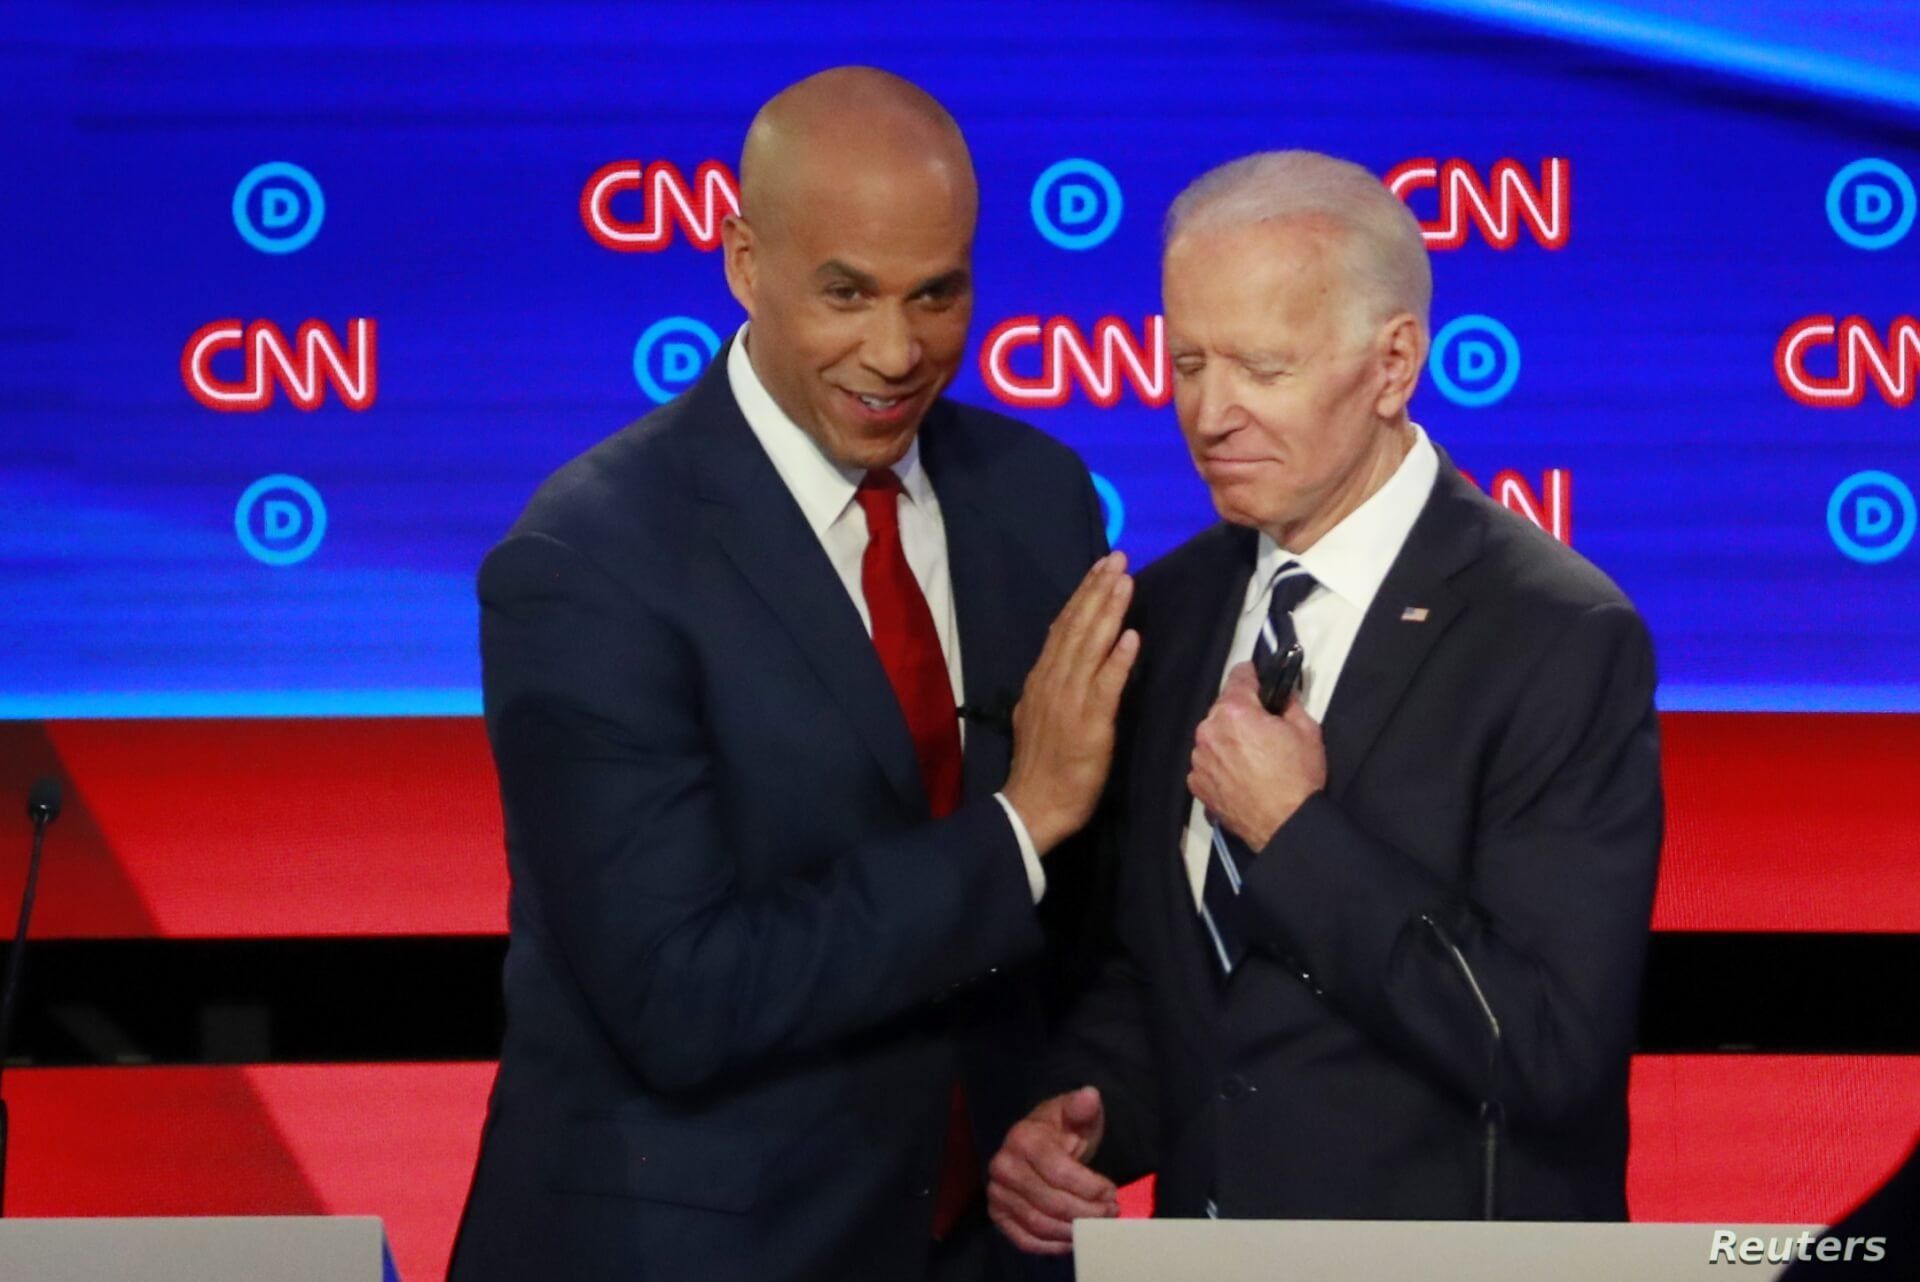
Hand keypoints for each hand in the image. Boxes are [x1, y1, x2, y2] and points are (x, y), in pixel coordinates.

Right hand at [987, 1086, 1117, 1254]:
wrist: (1039, 1143)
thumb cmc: (1063, 1129)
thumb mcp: (1076, 1114)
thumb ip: (1082, 1107)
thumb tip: (1090, 1096)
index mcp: (1022, 1137)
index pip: (1059, 1172)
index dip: (1090, 1187)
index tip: (1112, 1192)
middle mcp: (1002, 1166)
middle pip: (1050, 1202)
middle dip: (1086, 1212)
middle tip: (1110, 1213)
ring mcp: (997, 1193)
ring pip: (1039, 1224)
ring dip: (1073, 1230)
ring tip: (1096, 1225)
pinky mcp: (998, 1215)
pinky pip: (1024, 1239)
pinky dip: (1051, 1245)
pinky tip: (1073, 1239)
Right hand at [1003, 553, 1138, 853]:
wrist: (1034, 804)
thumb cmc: (1042, 764)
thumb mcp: (1036, 712)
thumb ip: (1051, 682)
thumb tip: (1063, 654)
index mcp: (1042, 677)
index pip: (1063, 626)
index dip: (1084, 595)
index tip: (1101, 568)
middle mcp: (1054, 681)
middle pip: (1077, 626)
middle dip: (1098, 590)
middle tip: (1117, 559)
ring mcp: (1070, 700)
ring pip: (1090, 646)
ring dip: (1109, 612)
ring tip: (1126, 582)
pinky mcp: (1089, 723)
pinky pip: (1106, 685)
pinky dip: (1117, 660)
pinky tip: (1131, 637)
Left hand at [1189, 662, 1324, 849]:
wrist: (1285, 826)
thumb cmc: (1298, 777)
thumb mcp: (1307, 730)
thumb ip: (1289, 704)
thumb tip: (1281, 695)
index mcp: (1234, 712)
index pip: (1238, 677)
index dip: (1251, 675)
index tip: (1257, 677)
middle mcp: (1209, 731)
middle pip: (1223, 709)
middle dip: (1240, 713)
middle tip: (1262, 728)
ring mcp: (1199, 759)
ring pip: (1213, 736)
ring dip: (1227, 739)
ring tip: (1251, 758)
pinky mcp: (1197, 784)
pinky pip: (1207, 763)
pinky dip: (1220, 764)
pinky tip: (1239, 776)